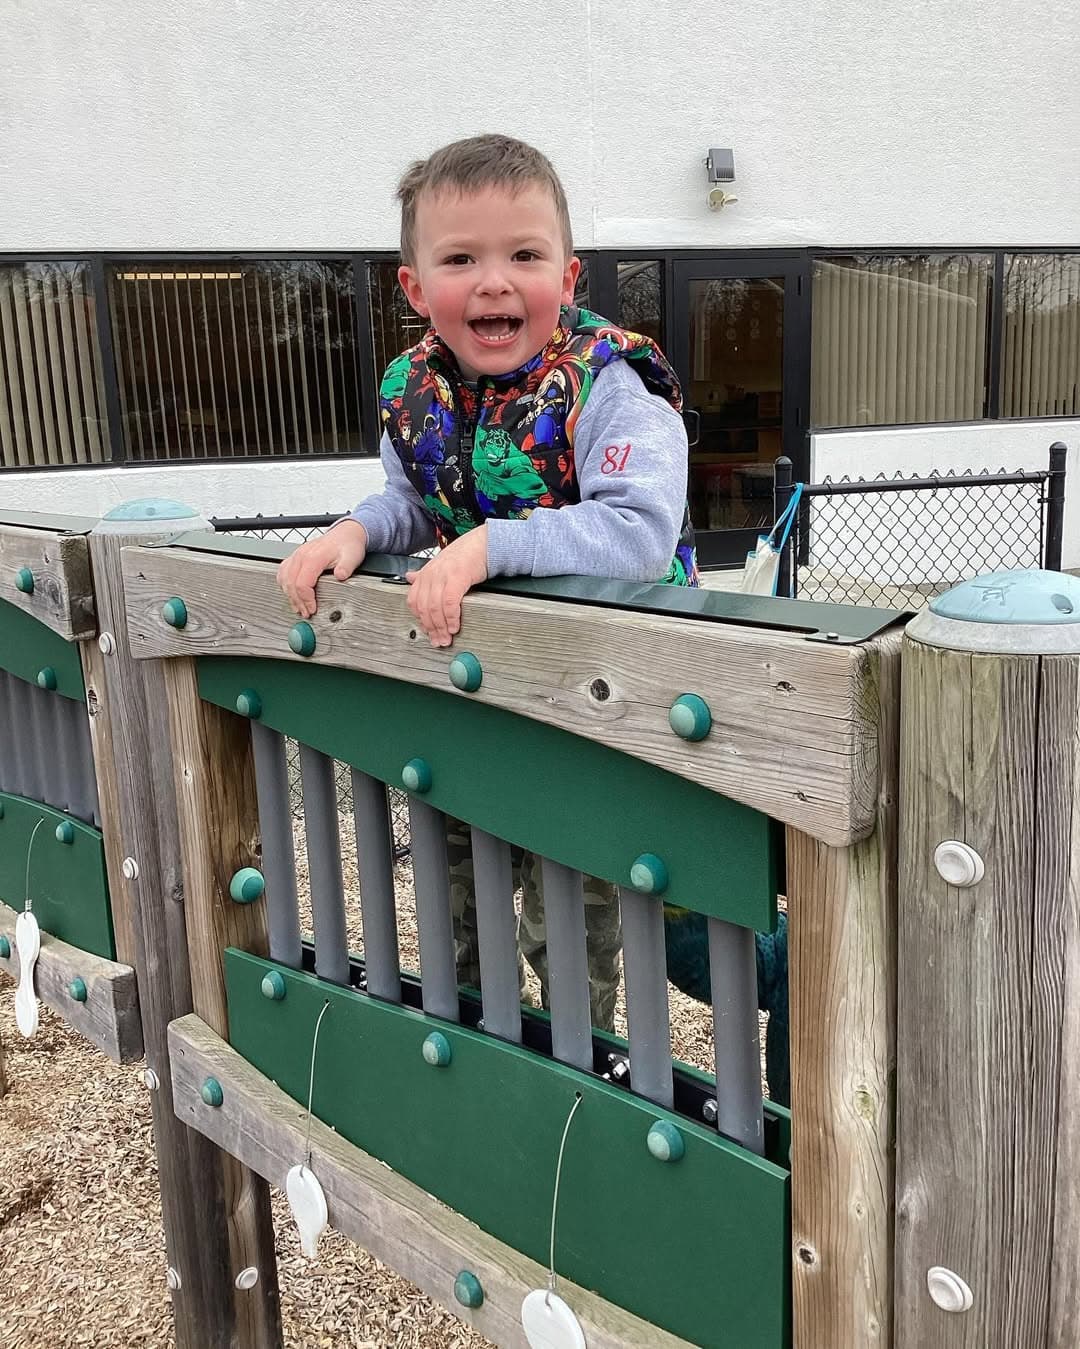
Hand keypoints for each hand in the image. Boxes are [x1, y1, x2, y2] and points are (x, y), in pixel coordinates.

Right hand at [276, 520, 367, 616]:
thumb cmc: (347, 545)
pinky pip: (283, 571)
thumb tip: (340, 576)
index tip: (312, 609)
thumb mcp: (352, 557)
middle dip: (297, 601)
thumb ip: (346, 567)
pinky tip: (290, 593)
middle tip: (306, 613)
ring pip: (284, 578)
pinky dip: (284, 584)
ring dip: (290, 595)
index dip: (306, 600)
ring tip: (298, 607)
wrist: (345, 534)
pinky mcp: (295, 557)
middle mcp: (301, 555)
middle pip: (290, 583)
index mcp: (313, 557)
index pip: (302, 583)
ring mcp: (297, 555)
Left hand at [405, 526, 488, 646]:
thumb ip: (424, 575)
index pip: (413, 602)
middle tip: (438, 641)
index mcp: (425, 574)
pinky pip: (449, 603)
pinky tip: (454, 626)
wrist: (482, 543)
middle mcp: (430, 575)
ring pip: (434, 608)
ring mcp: (442, 576)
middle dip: (431, 628)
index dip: (420, 620)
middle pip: (423, 608)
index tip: (428, 632)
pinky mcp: (457, 577)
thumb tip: (409, 578)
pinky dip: (450, 618)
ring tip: (447, 638)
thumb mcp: (440, 564)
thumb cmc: (464, 555)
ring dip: (440, 627)